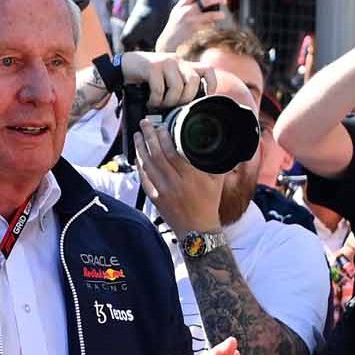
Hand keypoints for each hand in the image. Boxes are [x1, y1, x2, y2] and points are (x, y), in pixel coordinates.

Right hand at [117, 51, 213, 108]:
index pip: (207, 70)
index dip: (212, 84)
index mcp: (183, 65)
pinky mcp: (152, 66)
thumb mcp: (166, 80)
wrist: (123, 67)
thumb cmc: (146, 78)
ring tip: (160, 104)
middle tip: (173, 106)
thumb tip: (190, 105)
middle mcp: (177, 61)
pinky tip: (150, 101)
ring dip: (168, 101)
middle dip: (185, 99)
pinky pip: (160, 88)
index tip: (207, 96)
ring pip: (177, 86)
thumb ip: (179, 86)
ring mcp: (165, 62)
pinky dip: (155, 100)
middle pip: (193, 81)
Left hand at [136, 116, 225, 233]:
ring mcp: (163, 192)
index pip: (172, 152)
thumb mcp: (217, 181)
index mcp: (191, 177)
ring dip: (141, 148)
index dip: (163, 137)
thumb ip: (214, 161)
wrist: (198, 230)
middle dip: (148, 137)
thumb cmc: (209, 203)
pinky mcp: (155, 199)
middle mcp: (175, 183)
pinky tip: (137, 156)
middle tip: (144, 124)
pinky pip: (144, 179)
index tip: (161, 126)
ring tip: (137, 135)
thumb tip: (217, 143)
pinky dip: (139, 166)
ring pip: (147, 166)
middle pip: (156, 155)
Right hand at [155, 0, 229, 53]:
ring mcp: (192, 23)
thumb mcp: (175, 14)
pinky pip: (211, 27)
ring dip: (219, 14)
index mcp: (181, 5)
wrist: (167, 46)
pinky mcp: (198, 33)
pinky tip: (211, 29)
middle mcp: (186, 12)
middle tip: (224, 0)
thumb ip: (184, 4)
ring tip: (221, 15)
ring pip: (212, 14)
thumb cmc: (174, 30)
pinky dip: (213, 27)